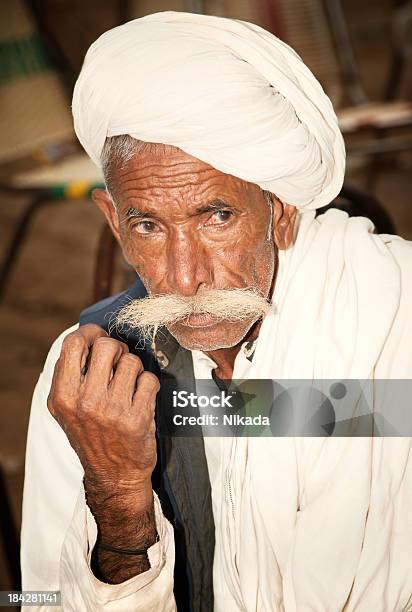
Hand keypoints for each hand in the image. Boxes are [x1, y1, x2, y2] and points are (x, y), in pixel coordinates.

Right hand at [47, 324, 159, 509]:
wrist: (114, 475)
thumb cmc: (92, 435)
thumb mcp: (67, 408)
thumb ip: (71, 374)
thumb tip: (86, 337)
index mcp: (63, 396)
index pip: (74, 344)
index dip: (90, 333)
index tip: (99, 336)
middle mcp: (85, 402)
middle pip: (107, 346)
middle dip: (117, 349)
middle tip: (119, 361)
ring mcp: (112, 410)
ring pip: (132, 361)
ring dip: (134, 368)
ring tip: (129, 384)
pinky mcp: (137, 418)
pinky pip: (149, 380)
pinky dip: (148, 385)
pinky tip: (141, 398)